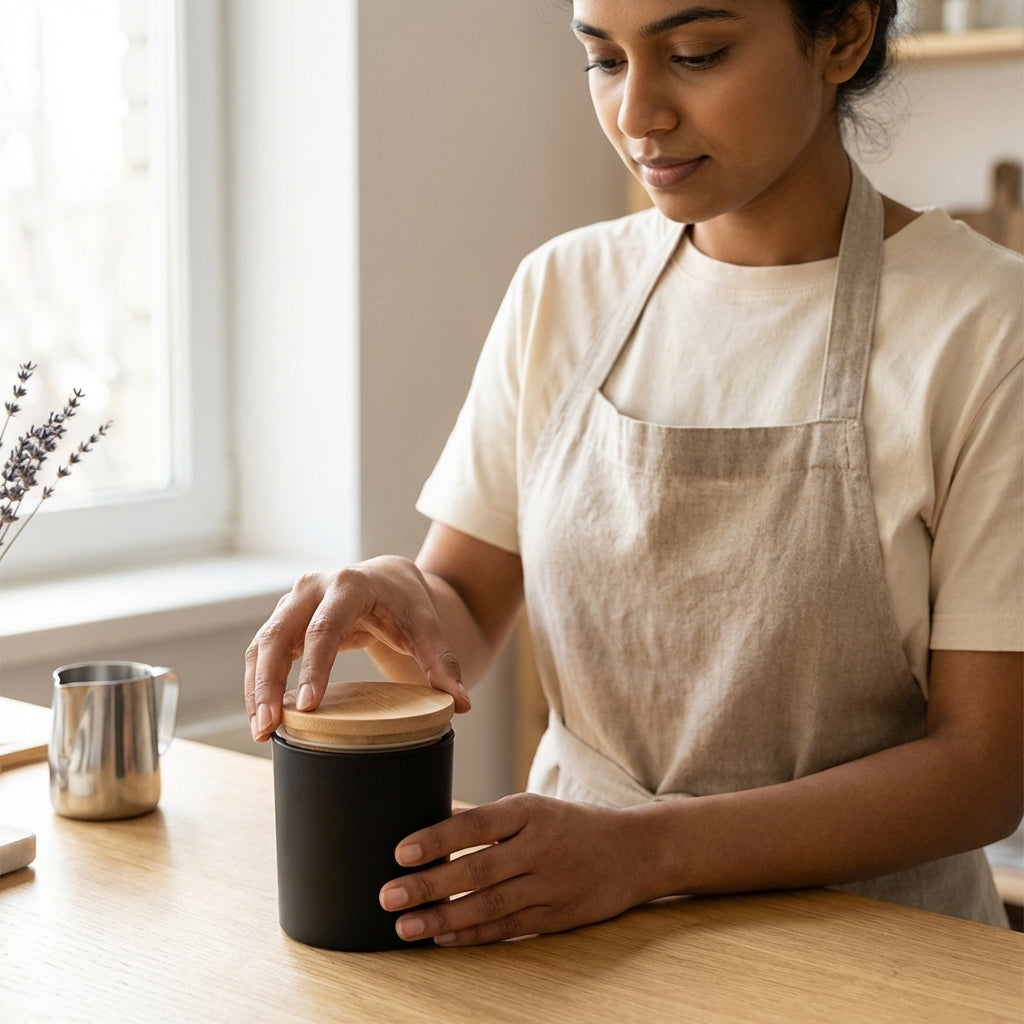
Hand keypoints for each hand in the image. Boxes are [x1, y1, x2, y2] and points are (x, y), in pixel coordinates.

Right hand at [244, 556, 469, 741]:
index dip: (314, 667)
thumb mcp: (428, 627)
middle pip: (278, 635)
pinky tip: (264, 716)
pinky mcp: (285, 620)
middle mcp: (313, 589)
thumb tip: (461, 704)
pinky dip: (258, 683)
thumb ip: (442, 663)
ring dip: (256, 687)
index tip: (307, 706)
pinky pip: (262, 651)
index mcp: (349, 586)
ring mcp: (294, 603)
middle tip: (268, 725)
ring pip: (262, 644)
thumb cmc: (407, 602)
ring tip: (261, 731)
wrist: (389, 578)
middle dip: (268, 681)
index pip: (325, 627)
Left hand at [378, 794, 648, 945]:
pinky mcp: (557, 916)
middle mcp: (541, 847)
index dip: (437, 838)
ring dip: (443, 918)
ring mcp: (551, 885)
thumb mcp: (533, 808)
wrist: (635, 851)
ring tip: (405, 926)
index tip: (400, 852)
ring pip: (489, 905)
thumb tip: (430, 818)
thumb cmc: (571, 825)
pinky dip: (473, 934)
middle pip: (478, 869)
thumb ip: (486, 818)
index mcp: (531, 811)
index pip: (476, 823)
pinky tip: (442, 937)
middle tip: (388, 896)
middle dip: (429, 885)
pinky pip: (508, 928)